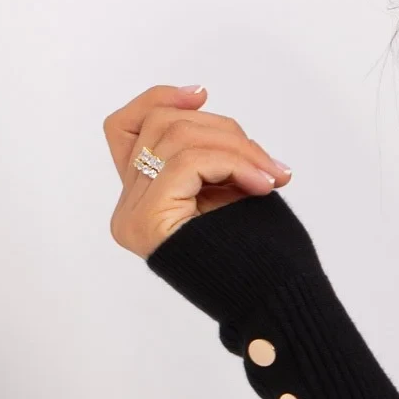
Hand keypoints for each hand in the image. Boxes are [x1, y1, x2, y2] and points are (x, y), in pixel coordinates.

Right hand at [105, 83, 293, 259]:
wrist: (275, 303)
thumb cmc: (261, 254)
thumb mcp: (229, 188)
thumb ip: (207, 153)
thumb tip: (201, 104)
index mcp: (140, 200)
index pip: (123, 128)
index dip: (158, 99)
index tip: (201, 94)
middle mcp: (127, 208)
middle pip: (162, 125)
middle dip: (225, 131)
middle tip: (271, 164)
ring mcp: (133, 215)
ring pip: (177, 136)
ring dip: (237, 148)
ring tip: (271, 176)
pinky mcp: (148, 220)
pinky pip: (188, 160)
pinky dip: (232, 163)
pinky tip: (261, 184)